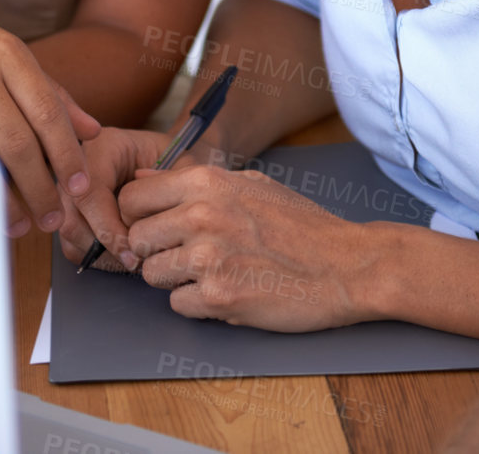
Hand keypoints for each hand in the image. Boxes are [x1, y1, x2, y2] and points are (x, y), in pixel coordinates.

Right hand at [0, 0, 118, 247]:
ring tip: (20, 225)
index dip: (67, 155)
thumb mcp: (3, 50)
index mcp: (5, 52)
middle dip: (40, 189)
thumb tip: (91, 130)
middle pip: (17, 142)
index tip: (79, 188)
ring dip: (3, 200)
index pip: (47, 112)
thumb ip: (49, 89)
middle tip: (53, 219)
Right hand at [55, 126, 172, 271]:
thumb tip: (143, 220)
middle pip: (70, 216)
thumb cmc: (173, 161)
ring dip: (99, 254)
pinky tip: (122, 256)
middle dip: (103, 245)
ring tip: (131, 259)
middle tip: (134, 260)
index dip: (108, 228)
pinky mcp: (70, 211)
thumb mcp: (180, 164)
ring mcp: (69, 189)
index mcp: (103, 146)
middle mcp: (78, 167)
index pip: (89, 191)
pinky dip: (95, 257)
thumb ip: (168, 185)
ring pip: (68, 233)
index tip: (133, 251)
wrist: (165, 160)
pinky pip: (71, 243)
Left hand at [119, 165, 373, 331]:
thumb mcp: (251, 184)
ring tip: (210, 273)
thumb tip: (143, 175)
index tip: (156, 227)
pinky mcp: (218, 297)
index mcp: (206, 183)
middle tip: (186, 255)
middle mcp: (201, 216)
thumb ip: (194, 180)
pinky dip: (197, 304)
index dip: (138, 215)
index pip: (132, 196)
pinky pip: (178, 304)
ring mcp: (208, 258)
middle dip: (157, 250)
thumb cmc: (302, 225)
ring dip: (175, 279)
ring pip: (151, 274)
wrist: (346, 265)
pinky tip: (226, 291)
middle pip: (138, 238)